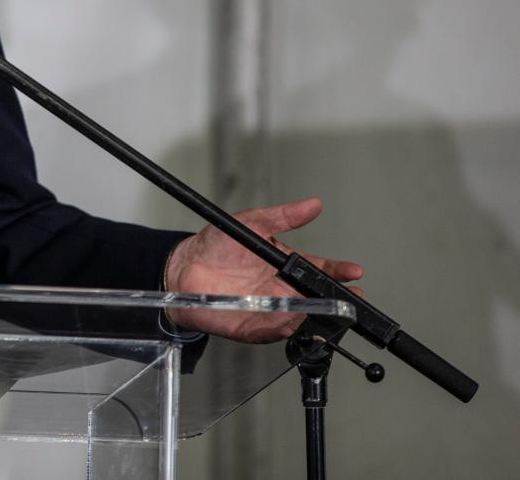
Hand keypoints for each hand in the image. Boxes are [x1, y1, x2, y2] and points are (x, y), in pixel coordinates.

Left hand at [163, 197, 363, 342]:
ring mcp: (269, 310)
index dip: (338, 271)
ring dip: (314, 315)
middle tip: (351, 297)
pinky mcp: (252, 328)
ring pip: (301, 318)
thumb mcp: (251, 223)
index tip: (354, 271)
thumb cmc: (215, 245)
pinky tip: (291, 321)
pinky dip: (284, 329)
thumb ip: (283, 216)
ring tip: (323, 308)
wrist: (182, 268)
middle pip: (317, 298)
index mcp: (283, 266)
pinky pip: (274, 332)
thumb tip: (313, 204)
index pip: (319, 270)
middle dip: (337, 299)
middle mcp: (280, 290)